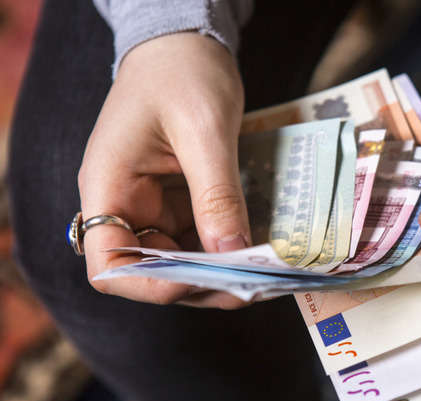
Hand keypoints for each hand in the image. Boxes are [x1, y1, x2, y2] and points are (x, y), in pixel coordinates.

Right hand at [78, 32, 251, 307]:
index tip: (202, 284)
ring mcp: (152, 204)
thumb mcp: (204, 131)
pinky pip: (200, 236)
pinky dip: (226, 247)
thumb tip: (233, 253)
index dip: (150, 285)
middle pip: (151, 269)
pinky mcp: (179, 200)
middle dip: (198, 284)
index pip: (111, 263)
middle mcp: (125, 203)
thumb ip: (216, 194)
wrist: (186, 44)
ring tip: (261, 275)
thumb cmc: (183, 73)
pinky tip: (257, 250)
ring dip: (217, 271)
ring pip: (180, 259)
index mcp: (109, 186)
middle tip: (251, 287)